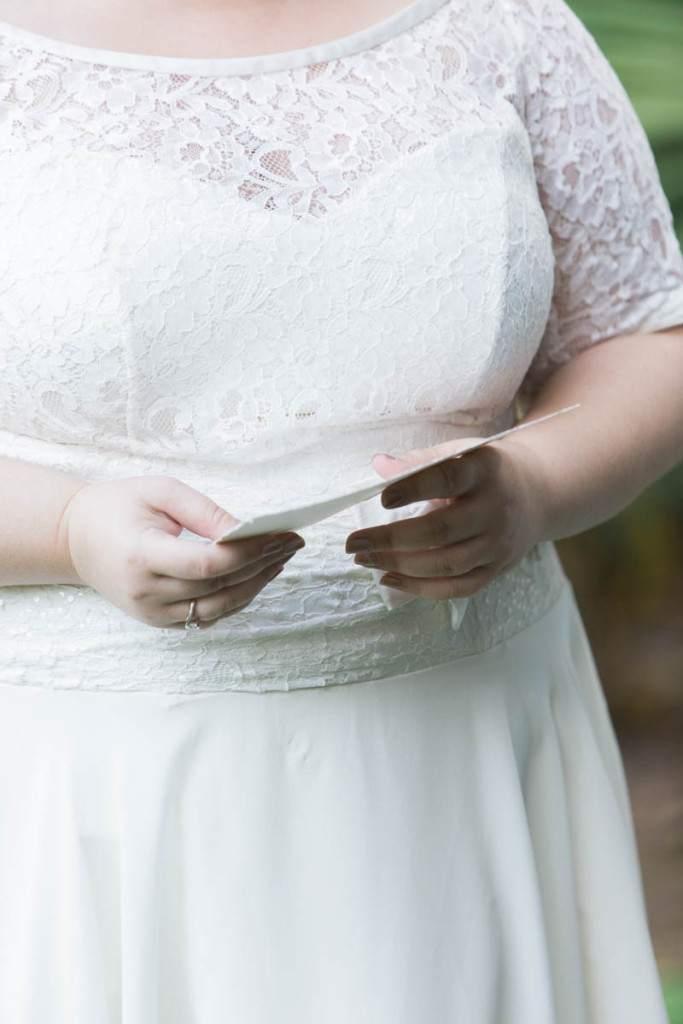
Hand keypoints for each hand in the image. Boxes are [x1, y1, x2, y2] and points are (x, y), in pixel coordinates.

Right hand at [61, 476, 304, 627]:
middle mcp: (145, 592)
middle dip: (262, 565)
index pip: (207, 565)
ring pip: (218, 609)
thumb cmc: (118, 507)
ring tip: (282, 559)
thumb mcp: (160, 492)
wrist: (75, 539)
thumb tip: (248, 531)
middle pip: (219, 587)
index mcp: (141, 555)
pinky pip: (207, 617)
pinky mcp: (158, 621)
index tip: (280, 535)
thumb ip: (205, 511)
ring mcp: (151, 613)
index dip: (249, 553)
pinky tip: (257, 577)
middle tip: (293, 543)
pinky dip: (236, 599)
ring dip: (256, 586)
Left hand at [345, 437, 547, 598]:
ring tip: (365, 560)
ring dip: (400, 565)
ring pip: (446, 564)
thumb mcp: (460, 452)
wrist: (538, 493)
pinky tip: (389, 579)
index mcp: (484, 470)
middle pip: (441, 530)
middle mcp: (496, 509)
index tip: (382, 497)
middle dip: (391, 539)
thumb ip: (420, 460)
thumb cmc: (483, 472)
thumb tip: (379, 465)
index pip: (448, 477)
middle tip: (353, 543)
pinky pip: (457, 588)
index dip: (414, 488)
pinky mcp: (496, 569)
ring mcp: (498, 544)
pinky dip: (421, 589)